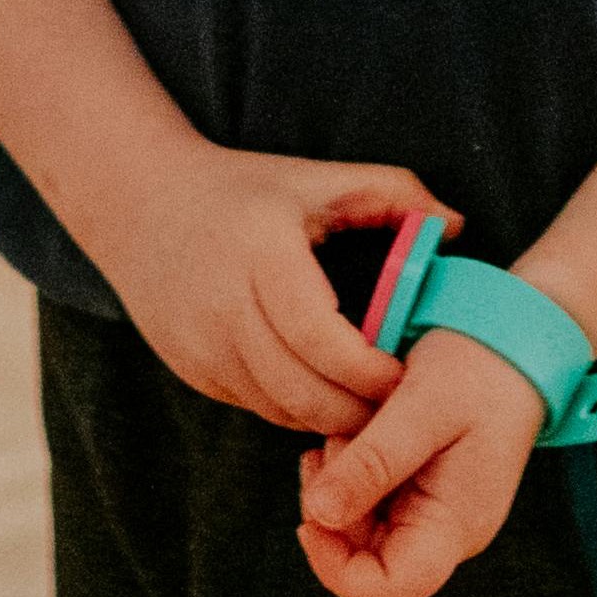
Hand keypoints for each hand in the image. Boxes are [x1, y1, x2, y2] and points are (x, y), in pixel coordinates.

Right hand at [66, 146, 439, 435]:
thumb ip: (394, 194)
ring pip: (280, 408)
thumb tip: (456, 225)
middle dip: (359, 410)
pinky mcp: (192, 369)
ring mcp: (201, 346)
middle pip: (303, 389)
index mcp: (262, 257)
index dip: (370, 370)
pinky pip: (256, 406)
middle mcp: (224, 308)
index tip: (408, 374)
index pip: (322, 338)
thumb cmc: (244, 192)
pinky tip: (325, 395)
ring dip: (328, 417)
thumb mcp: (316, 179)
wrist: (140, 204)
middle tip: (403, 407)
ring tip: (371, 407)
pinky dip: (295, 409)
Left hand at [294, 332, 543, 596]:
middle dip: (334, 518)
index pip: (391, 591)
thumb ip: (373, 463)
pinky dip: (349, 479)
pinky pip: (372, 508)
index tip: (311, 517)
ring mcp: (436, 515)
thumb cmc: (476, 369)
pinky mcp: (423, 494)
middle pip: (370, 566)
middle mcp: (447, 532)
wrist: (511, 341)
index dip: (337, 570)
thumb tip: (318, 515)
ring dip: (339, 492)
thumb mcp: (420, 407)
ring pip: (364, 536)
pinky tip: (350, 437)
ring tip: (345, 433)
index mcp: (456, 524)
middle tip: (331, 451)